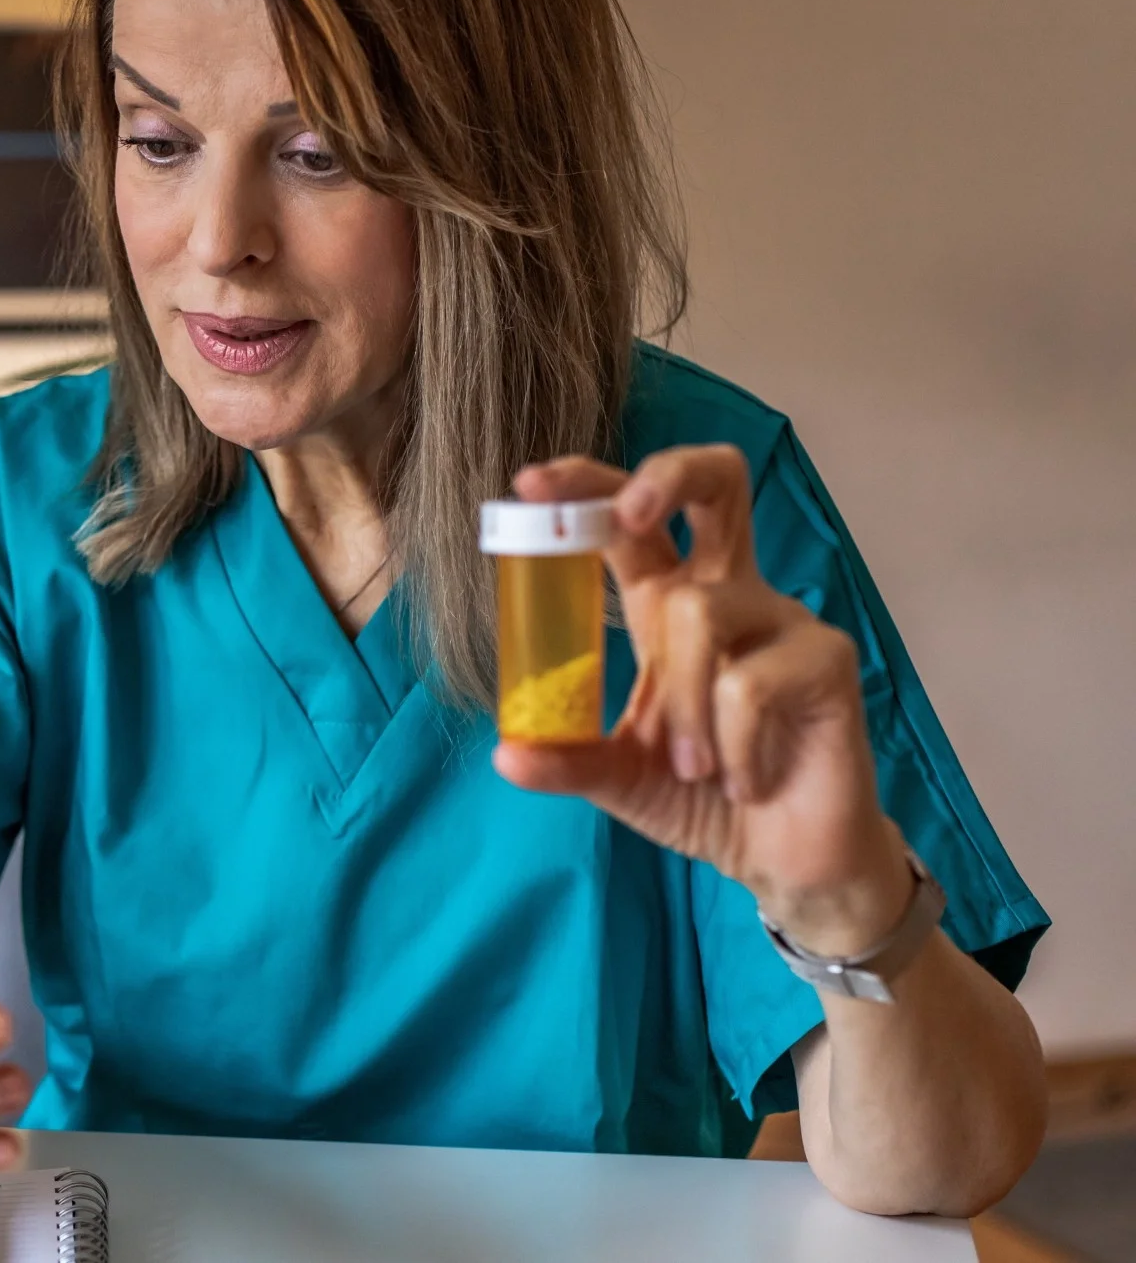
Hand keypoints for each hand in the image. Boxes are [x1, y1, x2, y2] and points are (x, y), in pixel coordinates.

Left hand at [492, 445, 914, 956]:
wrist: (784, 858)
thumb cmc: (703, 798)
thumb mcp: (619, 778)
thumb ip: (569, 759)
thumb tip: (507, 754)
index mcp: (670, 604)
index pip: (631, 521)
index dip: (587, 488)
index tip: (528, 485)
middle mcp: (730, 594)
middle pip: (719, 483)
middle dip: (667, 477)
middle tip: (625, 511)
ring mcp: (783, 620)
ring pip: (701, 613)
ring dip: (683, 704)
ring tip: (696, 770)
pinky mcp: (827, 660)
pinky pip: (750, 685)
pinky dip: (733, 747)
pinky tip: (748, 783)